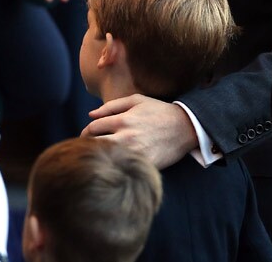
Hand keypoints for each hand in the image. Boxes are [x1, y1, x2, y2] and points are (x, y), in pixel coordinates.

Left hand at [81, 94, 198, 168]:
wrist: (185, 126)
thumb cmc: (159, 111)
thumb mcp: (137, 100)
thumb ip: (112, 105)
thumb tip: (90, 114)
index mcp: (122, 120)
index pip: (92, 128)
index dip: (85, 133)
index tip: (86, 137)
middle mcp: (125, 137)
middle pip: (93, 146)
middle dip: (87, 147)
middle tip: (87, 150)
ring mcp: (133, 153)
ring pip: (105, 159)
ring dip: (98, 158)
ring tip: (98, 158)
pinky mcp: (142, 165)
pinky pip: (121, 170)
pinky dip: (115, 168)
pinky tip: (115, 167)